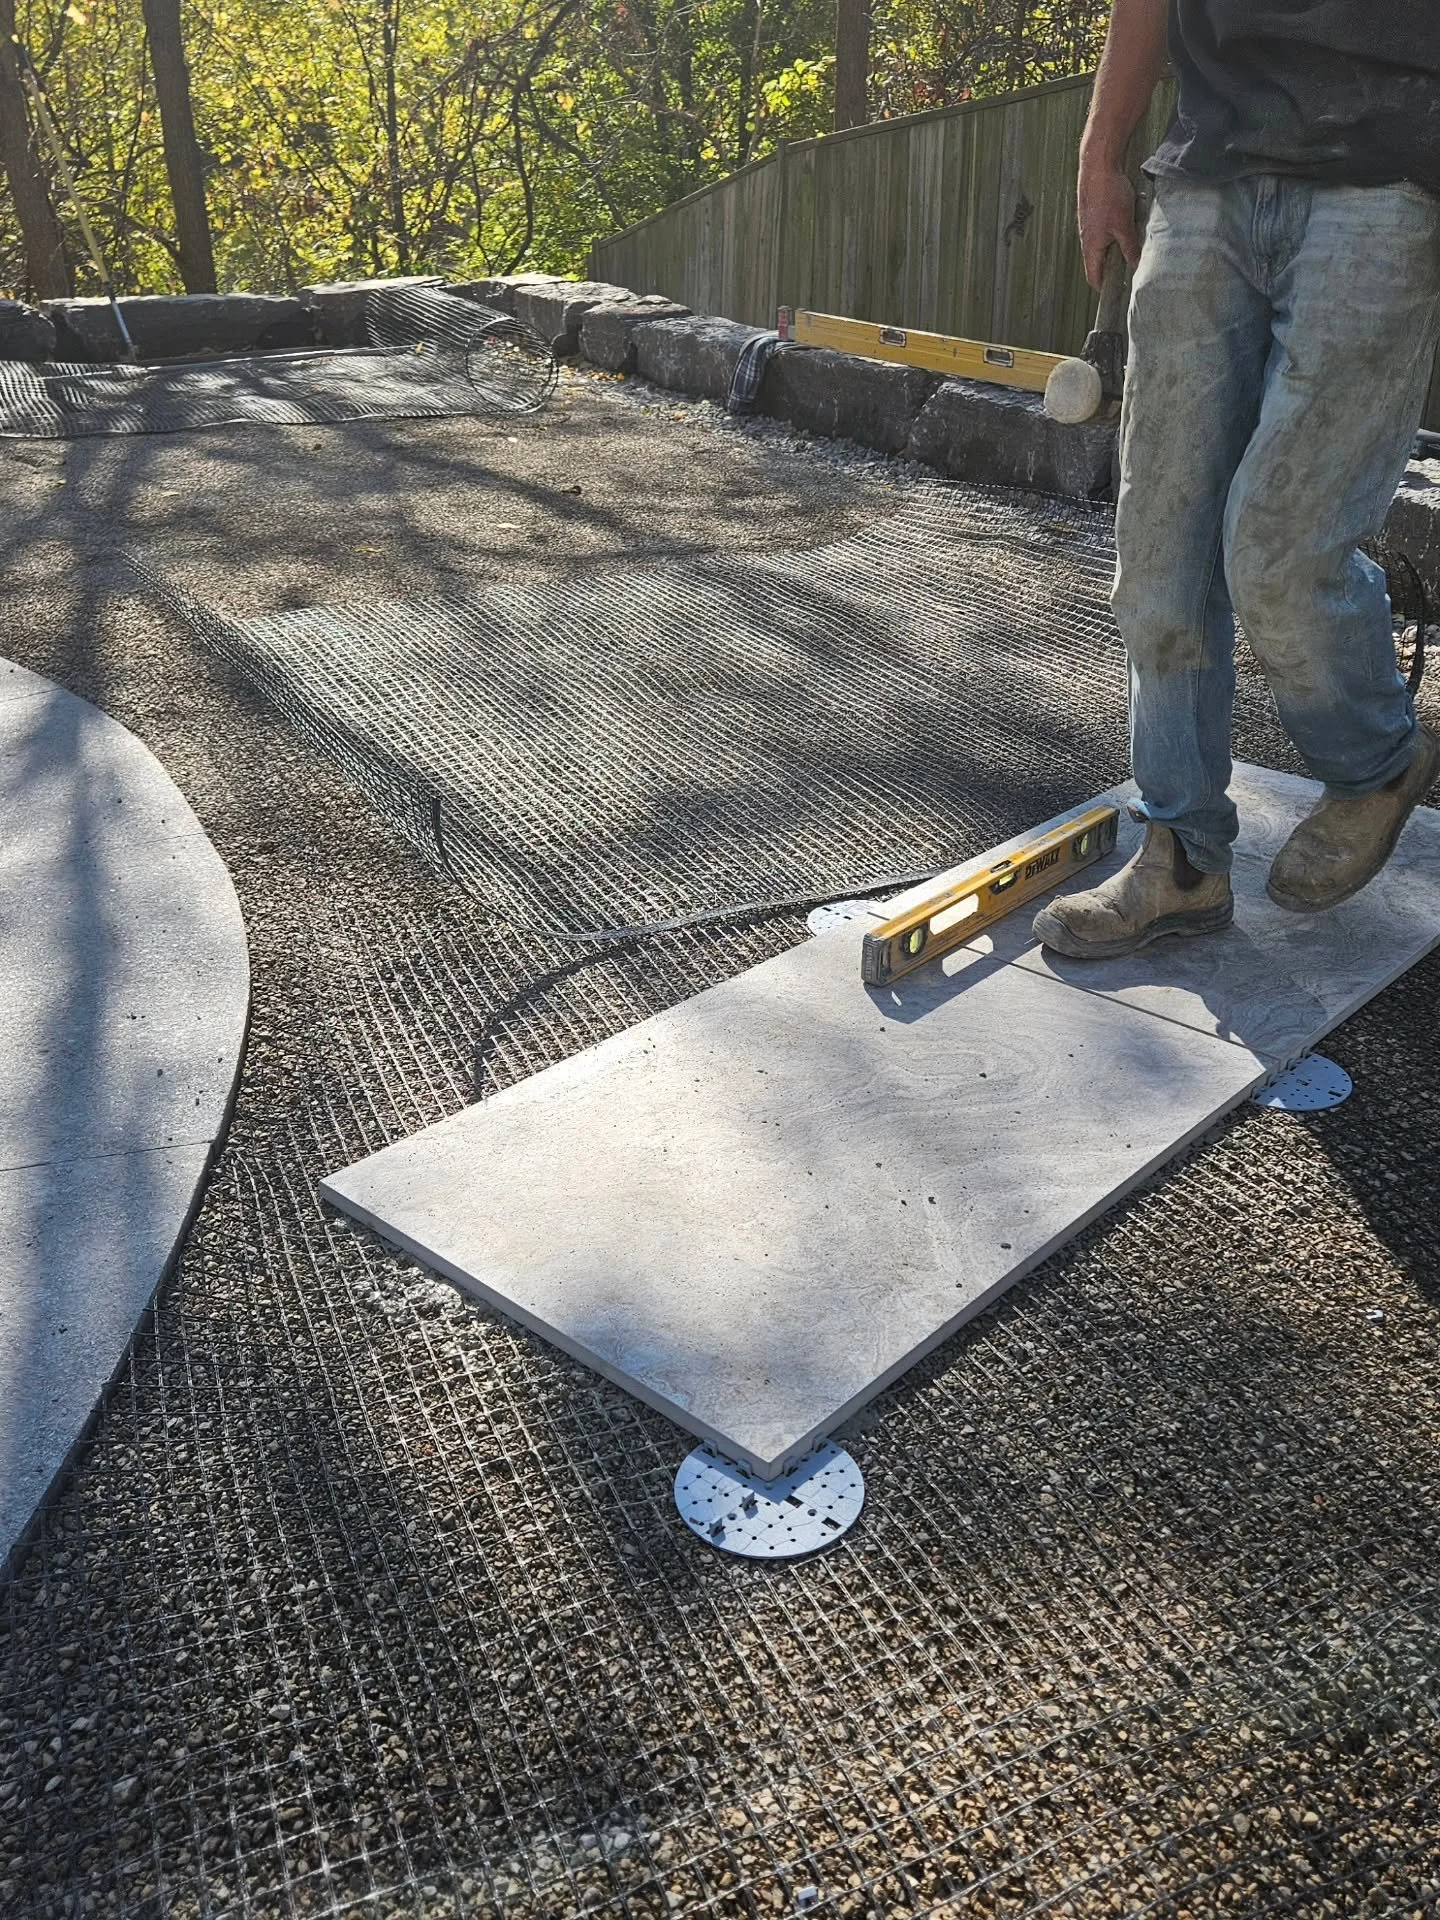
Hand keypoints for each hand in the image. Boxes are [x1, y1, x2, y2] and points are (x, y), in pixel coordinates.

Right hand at [1077, 159, 1140, 289]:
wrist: (1098, 166)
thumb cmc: (1108, 196)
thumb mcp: (1124, 226)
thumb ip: (1130, 248)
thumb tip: (1136, 267)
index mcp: (1091, 248)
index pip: (1094, 277)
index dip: (1104, 288)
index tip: (1119, 292)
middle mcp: (1088, 239)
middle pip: (1100, 262)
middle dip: (1116, 266)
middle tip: (1133, 266)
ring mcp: (1090, 226)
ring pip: (1105, 244)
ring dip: (1119, 245)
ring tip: (1134, 239)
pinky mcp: (1095, 214)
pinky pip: (1107, 229)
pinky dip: (1117, 230)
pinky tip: (1130, 219)